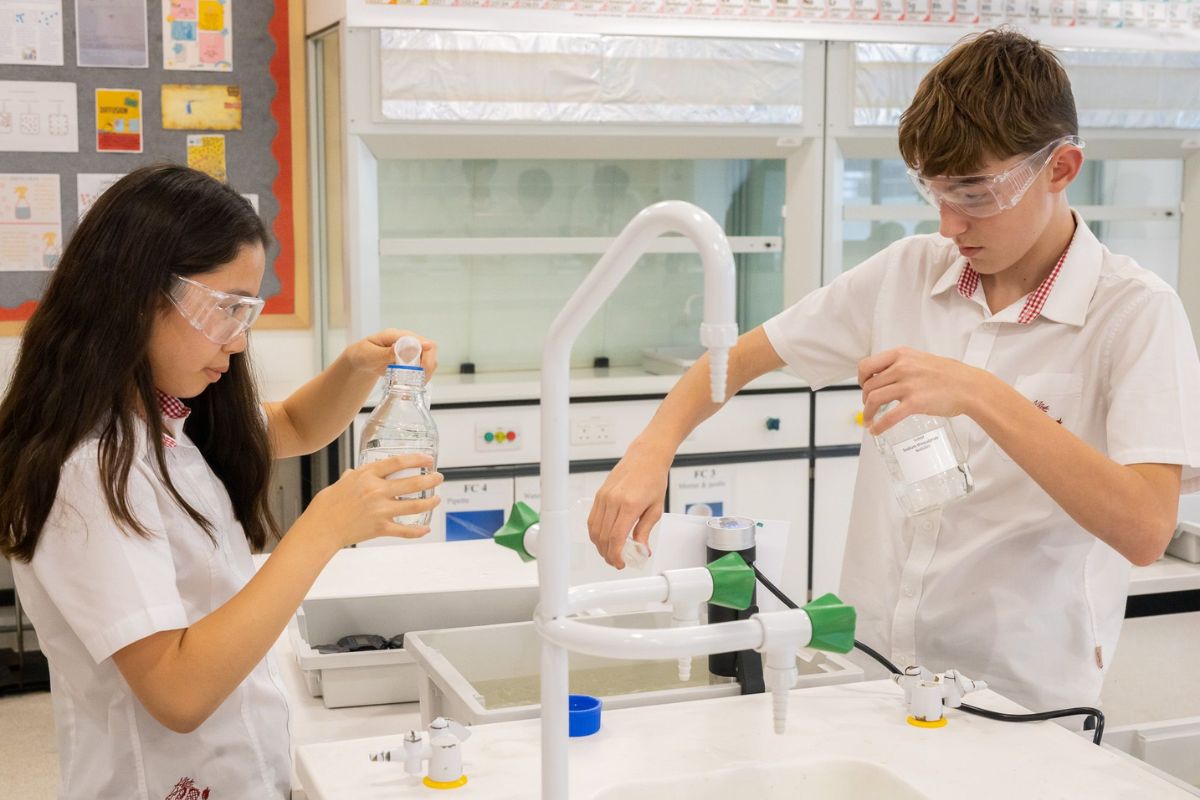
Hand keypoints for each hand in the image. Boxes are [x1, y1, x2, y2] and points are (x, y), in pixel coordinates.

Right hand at [302, 454, 442, 546]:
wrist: (320, 529)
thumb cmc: (326, 506)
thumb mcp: (340, 483)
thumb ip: (352, 477)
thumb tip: (354, 473)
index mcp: (367, 476)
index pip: (397, 462)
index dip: (416, 459)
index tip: (428, 458)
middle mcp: (377, 491)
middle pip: (412, 483)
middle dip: (430, 480)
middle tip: (439, 478)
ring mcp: (380, 510)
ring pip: (414, 506)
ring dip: (429, 502)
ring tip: (437, 499)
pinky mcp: (380, 528)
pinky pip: (404, 530)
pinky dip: (417, 531)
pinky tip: (426, 528)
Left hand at [346, 329, 438, 381]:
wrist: (361, 360)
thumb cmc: (363, 354)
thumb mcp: (369, 354)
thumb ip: (384, 352)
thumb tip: (398, 348)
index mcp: (396, 335)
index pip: (417, 339)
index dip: (425, 349)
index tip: (425, 363)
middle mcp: (407, 341)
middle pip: (429, 349)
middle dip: (428, 365)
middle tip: (421, 379)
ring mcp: (412, 351)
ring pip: (429, 360)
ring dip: (427, 373)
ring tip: (416, 385)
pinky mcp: (413, 361)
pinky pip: (424, 368)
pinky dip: (422, 378)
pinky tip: (413, 386)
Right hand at [587, 443, 671, 567]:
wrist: (646, 456)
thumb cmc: (653, 477)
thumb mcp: (656, 508)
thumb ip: (645, 531)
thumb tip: (641, 549)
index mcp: (629, 505)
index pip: (616, 538)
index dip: (616, 555)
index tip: (620, 563)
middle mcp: (613, 500)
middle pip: (603, 536)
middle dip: (607, 553)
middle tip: (616, 561)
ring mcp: (604, 496)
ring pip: (594, 529)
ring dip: (600, 545)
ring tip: (610, 552)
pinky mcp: (599, 494)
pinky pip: (592, 518)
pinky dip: (595, 532)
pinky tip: (603, 538)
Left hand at [858, 347, 988, 434]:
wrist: (970, 387)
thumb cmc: (950, 375)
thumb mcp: (921, 360)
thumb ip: (902, 365)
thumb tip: (885, 376)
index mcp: (901, 355)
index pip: (867, 365)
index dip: (861, 378)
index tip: (864, 387)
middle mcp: (902, 367)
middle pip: (869, 385)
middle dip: (864, 399)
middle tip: (869, 407)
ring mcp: (908, 385)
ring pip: (873, 400)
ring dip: (867, 413)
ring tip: (869, 420)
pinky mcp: (915, 403)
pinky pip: (888, 417)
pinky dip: (878, 426)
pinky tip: (876, 431)